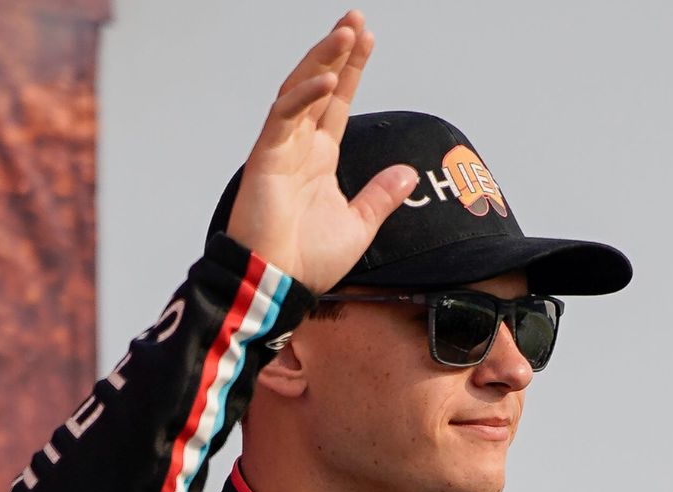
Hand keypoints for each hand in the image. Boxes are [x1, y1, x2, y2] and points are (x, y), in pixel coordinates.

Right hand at [225, 10, 418, 293]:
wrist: (277, 284)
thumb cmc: (306, 261)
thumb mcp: (359, 225)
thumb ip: (380, 197)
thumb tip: (407, 174)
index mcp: (318, 158)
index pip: (336, 103)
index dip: (350, 70)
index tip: (366, 40)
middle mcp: (298, 146)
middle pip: (317, 86)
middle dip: (336, 52)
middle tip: (355, 20)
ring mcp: (279, 149)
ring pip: (299, 92)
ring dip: (321, 62)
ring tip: (345, 33)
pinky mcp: (265, 159)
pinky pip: (284, 119)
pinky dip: (304, 98)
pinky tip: (325, 81)